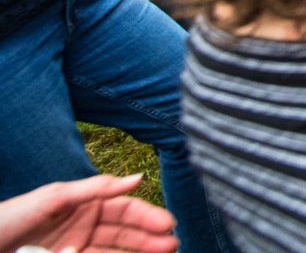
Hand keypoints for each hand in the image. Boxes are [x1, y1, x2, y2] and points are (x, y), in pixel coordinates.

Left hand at [0, 173, 177, 252]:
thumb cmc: (14, 216)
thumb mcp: (56, 196)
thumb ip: (97, 188)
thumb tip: (138, 177)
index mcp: (86, 203)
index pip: (126, 209)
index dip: (148, 215)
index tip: (168, 223)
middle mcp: (86, 225)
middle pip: (126, 231)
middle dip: (150, 237)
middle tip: (172, 244)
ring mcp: (77, 246)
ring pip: (116, 249)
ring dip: (139, 251)